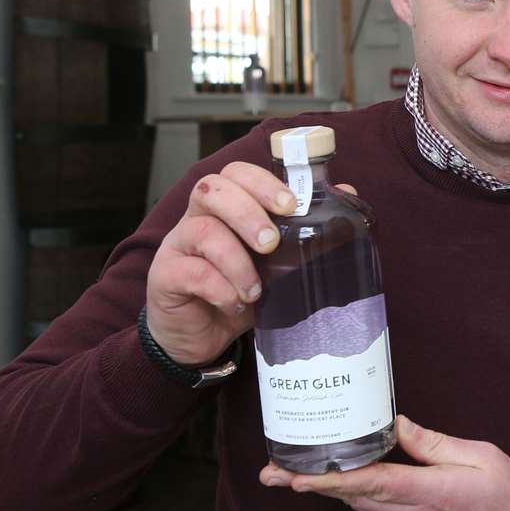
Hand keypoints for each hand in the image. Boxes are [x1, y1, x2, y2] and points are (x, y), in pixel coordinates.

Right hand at [143, 161, 357, 366]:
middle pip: (212, 189)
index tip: (291, 205)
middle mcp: (197, 218)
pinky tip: (235, 303)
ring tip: (256, 290)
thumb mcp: (278, 262)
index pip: (236, 173)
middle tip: (271, 244)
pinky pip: (190, 271)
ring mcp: (177, 245)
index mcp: (226, 207)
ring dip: (236, 260)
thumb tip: (345, 194)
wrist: (204, 337)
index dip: (262, 182)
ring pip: (201, 230)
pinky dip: (220, 287)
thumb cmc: (242, 290)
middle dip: (248, 212)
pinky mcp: (165, 276)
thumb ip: (305, 230)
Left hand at [259, 415, 509, 510]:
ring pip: (358, 503)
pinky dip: (349, 492)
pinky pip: (373, 507)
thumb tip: (397, 425)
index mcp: (427, 492)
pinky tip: (337, 478)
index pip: (369, 483)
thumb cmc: (507, 496)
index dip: (329, 479)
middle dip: (308, 483)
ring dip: (324, 488)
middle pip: (351, 496)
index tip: (295, 476)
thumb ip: (434, 443)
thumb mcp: (480, 457)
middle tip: (270, 471)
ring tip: (290, 472)